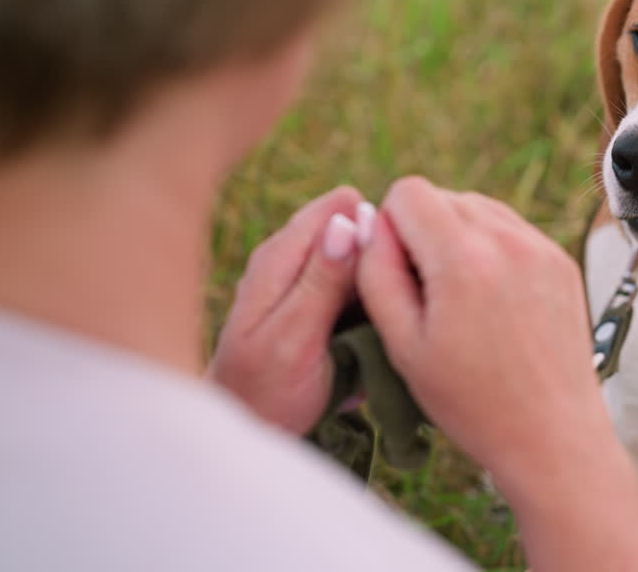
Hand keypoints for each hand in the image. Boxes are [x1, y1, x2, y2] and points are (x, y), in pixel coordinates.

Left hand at [209, 186, 372, 434]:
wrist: (245, 431)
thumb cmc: (264, 393)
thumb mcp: (294, 338)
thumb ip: (320, 281)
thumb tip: (347, 220)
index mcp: (280, 257)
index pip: (342, 205)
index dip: (374, 230)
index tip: (392, 271)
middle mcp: (291, 258)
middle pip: (356, 229)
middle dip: (379, 259)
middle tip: (390, 308)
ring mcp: (303, 281)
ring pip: (361, 260)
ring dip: (379, 285)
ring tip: (386, 326)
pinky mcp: (317, 304)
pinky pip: (356, 289)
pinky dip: (370, 305)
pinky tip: (377, 335)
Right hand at [355, 177, 604, 486]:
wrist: (553, 436)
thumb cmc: (471, 402)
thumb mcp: (403, 343)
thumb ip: (375, 272)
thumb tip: (369, 222)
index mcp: (464, 258)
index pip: (408, 190)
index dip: (390, 228)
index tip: (400, 276)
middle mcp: (508, 240)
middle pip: (443, 195)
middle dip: (424, 233)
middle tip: (430, 296)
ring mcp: (541, 247)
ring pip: (477, 207)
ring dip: (458, 237)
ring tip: (460, 300)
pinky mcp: (561, 261)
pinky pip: (510, 229)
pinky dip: (490, 250)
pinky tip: (491, 302)